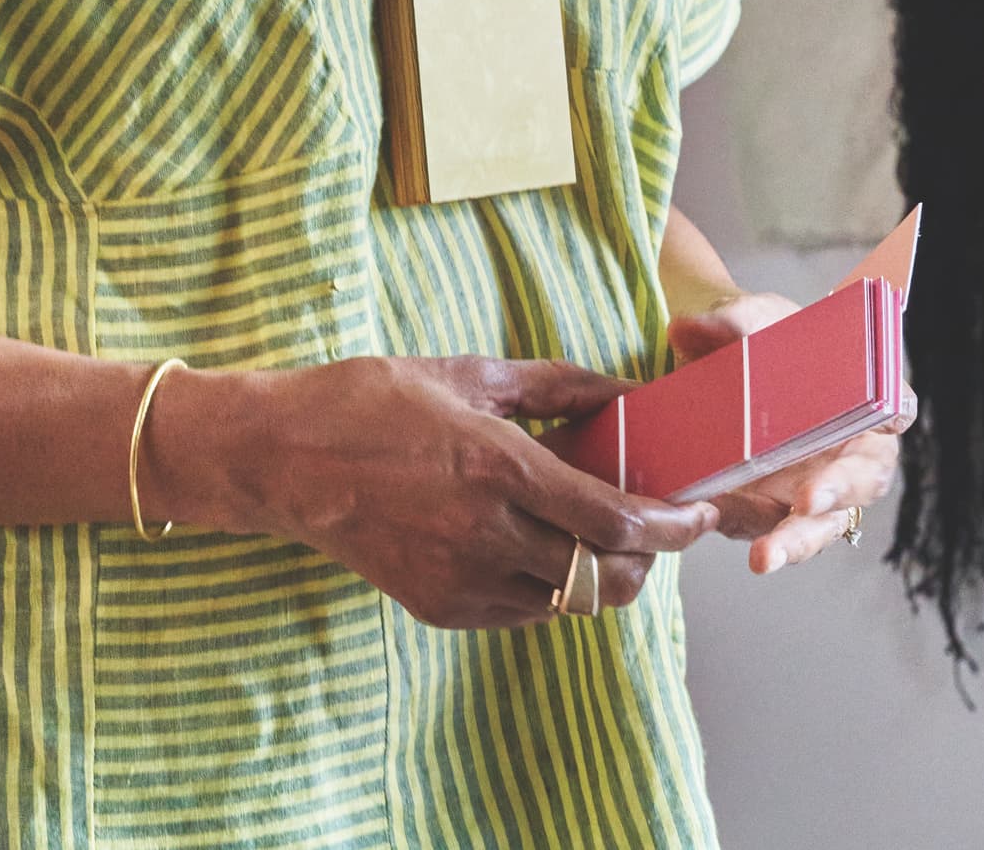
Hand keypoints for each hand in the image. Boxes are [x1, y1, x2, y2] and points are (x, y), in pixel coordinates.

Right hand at [169, 353, 717, 631]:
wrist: (283, 460)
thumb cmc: (369, 402)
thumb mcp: (466, 373)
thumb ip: (553, 386)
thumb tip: (622, 393)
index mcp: (497, 466)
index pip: (615, 520)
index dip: (672, 526)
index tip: (700, 514)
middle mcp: (486, 532)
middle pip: (606, 576)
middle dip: (648, 559)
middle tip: (657, 528)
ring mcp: (461, 580)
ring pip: (569, 603)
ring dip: (600, 575)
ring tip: (599, 535)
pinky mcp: (440, 609)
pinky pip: (522, 611)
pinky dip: (548, 586)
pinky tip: (536, 546)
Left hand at [666, 294, 915, 575]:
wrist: (723, 364)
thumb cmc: (759, 340)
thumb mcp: (747, 321)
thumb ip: (726, 323)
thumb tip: (684, 329)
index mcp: (859, 395)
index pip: (895, 403)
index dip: (897, 410)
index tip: (893, 417)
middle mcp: (849, 449)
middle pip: (863, 479)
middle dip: (838, 493)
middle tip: (808, 502)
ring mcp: (818, 486)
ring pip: (824, 523)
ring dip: (797, 540)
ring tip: (765, 556)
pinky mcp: (779, 510)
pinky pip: (775, 531)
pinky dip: (756, 537)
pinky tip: (731, 535)